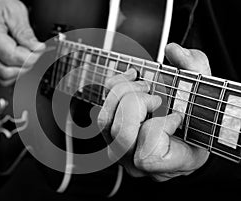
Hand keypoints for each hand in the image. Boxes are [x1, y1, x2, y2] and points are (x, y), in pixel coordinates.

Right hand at [0, 0, 45, 84]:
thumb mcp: (16, 12)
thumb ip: (27, 34)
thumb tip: (38, 50)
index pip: (12, 57)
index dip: (31, 57)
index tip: (40, 50)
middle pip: (6, 72)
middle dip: (26, 66)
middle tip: (35, 54)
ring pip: (2, 78)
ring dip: (19, 71)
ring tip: (26, 56)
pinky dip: (12, 72)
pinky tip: (18, 61)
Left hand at [98, 43, 210, 180]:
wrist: (182, 132)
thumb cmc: (195, 120)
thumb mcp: (207, 96)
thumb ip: (196, 69)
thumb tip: (174, 51)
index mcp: (166, 164)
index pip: (147, 156)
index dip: (161, 128)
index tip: (177, 116)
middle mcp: (137, 162)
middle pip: (121, 135)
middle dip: (138, 104)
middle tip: (157, 96)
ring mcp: (119, 149)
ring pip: (105, 121)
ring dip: (124, 93)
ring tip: (145, 86)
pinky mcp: (109, 133)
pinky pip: (101, 110)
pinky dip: (114, 88)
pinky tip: (131, 79)